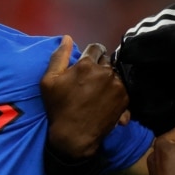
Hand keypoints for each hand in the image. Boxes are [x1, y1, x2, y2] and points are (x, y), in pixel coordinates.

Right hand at [41, 36, 129, 159]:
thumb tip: (67, 38)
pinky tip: (106, 101)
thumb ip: (59, 56)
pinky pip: (122, 87)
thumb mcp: (49, 81)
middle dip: (99, 67)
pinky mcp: (125, 98)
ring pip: (115, 74)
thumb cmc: (58, 108)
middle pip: (106, 61)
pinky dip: (115, 91)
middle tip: (89, 82)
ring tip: (98, 93)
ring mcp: (117, 85)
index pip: (95, 48)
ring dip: (108, 79)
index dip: (89, 56)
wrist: (74, 136)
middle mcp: (106, 71)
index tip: (85, 67)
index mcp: (87, 64)